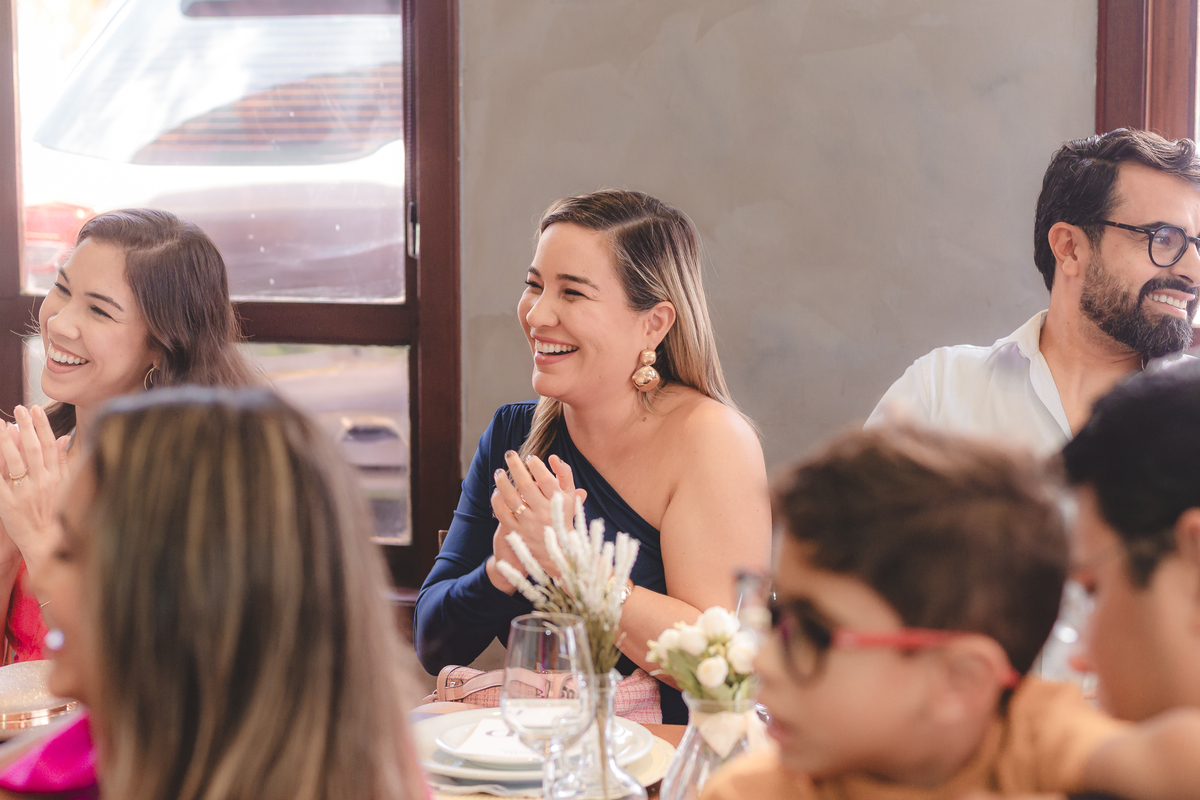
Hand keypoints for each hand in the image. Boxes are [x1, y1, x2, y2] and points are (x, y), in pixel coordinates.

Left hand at [0, 406, 70, 573]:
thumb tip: (64, 439)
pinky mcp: (8, 503)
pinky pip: (0, 479)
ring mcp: (25, 493)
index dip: (43, 426)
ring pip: (16, 461)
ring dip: (8, 440)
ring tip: (2, 424)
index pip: (51, 446)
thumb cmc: (58, 515)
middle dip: (27, 426)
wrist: (46, 544)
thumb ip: (65, 462)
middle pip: (34, 449)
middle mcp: (43, 483)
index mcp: (58, 478)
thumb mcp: (67, 488)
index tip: (36, 410)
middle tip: (19, 408)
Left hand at [486, 452, 586, 593]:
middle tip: (509, 454)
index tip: (530, 458)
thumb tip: (553, 457)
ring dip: (503, 482)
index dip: (536, 466)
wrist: (557, 552)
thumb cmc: (562, 517)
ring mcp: (529, 524)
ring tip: (499, 471)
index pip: (546, 480)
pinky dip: (497, 502)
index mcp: (558, 503)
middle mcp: (544, 513)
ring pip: (512, 499)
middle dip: (516, 467)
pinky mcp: (517, 532)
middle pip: (527, 486)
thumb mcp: (569, 497)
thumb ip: (565, 475)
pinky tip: (496, 492)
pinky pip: (503, 514)